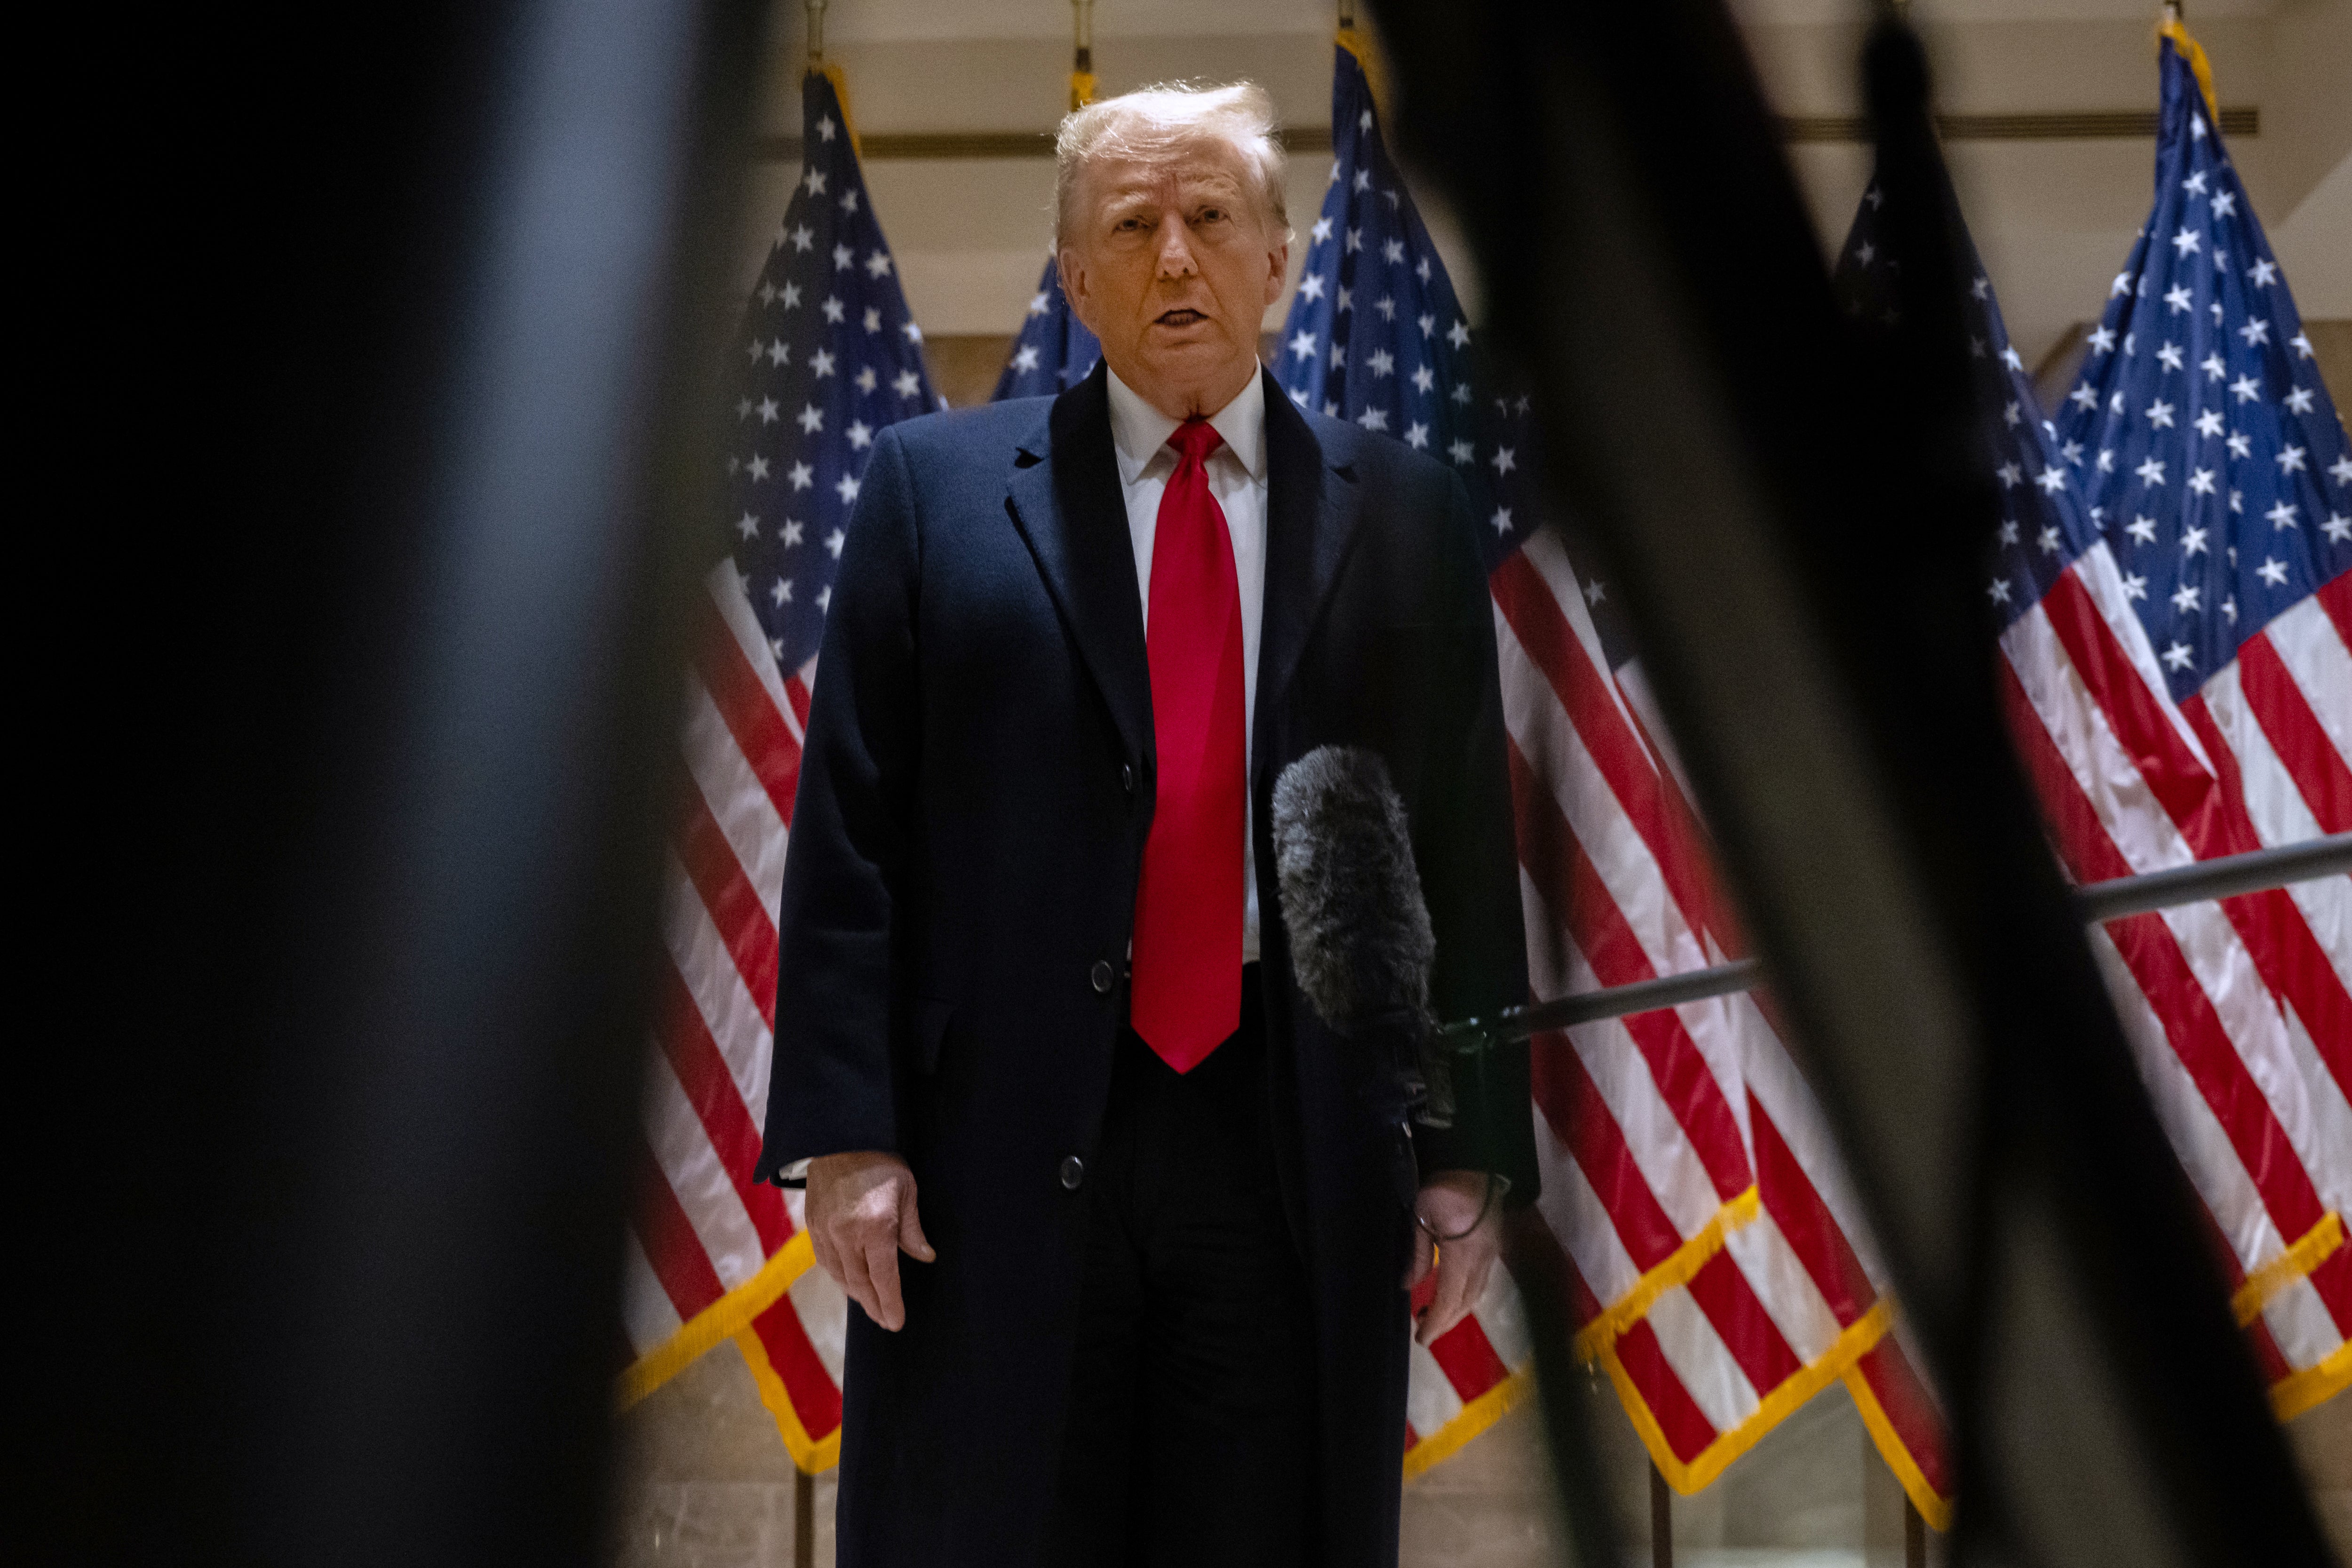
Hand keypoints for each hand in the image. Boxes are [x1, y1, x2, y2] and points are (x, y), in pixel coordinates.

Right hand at [806, 1151, 934, 1330]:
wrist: (840, 1136)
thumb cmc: (880, 1161)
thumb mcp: (907, 1190)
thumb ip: (913, 1229)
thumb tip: (925, 1257)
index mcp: (875, 1227)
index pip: (883, 1278)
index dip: (890, 1303)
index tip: (896, 1322)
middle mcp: (846, 1234)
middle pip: (860, 1283)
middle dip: (874, 1306)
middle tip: (885, 1320)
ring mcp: (825, 1231)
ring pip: (840, 1275)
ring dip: (856, 1294)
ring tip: (871, 1305)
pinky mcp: (812, 1224)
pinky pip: (825, 1261)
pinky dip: (839, 1276)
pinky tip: (849, 1282)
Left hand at [1406, 1170, 1500, 1345]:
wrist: (1472, 1163)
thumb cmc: (1443, 1188)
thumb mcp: (1422, 1218)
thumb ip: (1418, 1255)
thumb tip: (1408, 1286)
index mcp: (1463, 1254)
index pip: (1450, 1298)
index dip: (1436, 1322)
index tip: (1422, 1338)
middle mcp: (1483, 1259)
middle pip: (1467, 1301)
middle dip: (1446, 1321)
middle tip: (1425, 1333)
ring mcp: (1491, 1253)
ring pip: (1476, 1293)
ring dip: (1457, 1310)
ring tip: (1434, 1317)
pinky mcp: (1493, 1246)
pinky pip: (1481, 1280)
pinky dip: (1465, 1295)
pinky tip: (1451, 1294)